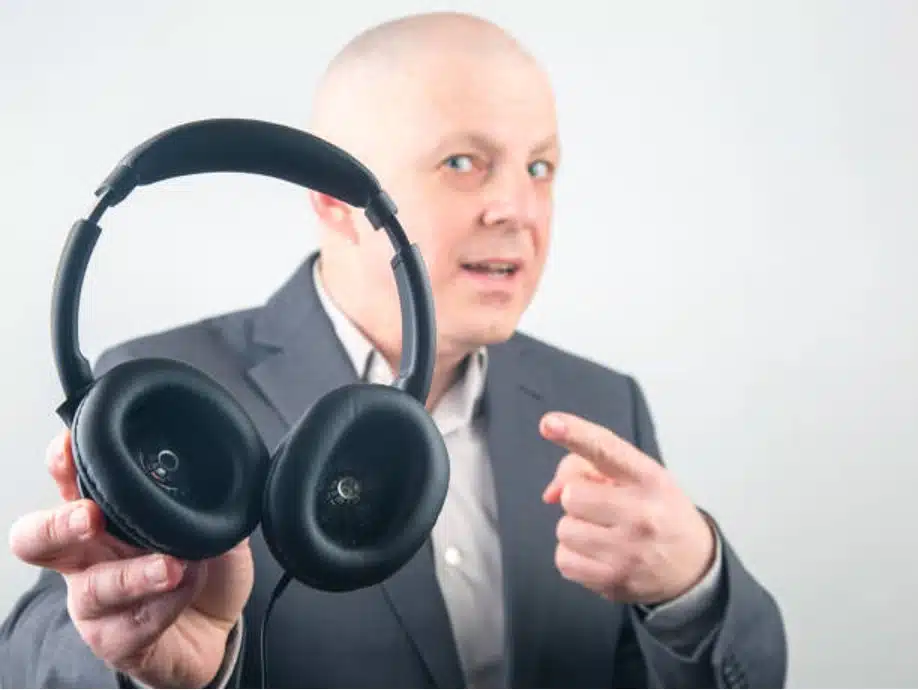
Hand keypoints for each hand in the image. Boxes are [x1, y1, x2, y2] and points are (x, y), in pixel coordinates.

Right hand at [8, 430, 253, 687]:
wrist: (216, 628)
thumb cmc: (202, 567)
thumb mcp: (210, 521)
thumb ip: (205, 498)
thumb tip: (215, 472)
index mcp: (104, 518)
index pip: (70, 485)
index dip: (62, 465)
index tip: (71, 444)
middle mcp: (88, 558)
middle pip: (38, 540)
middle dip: (59, 524)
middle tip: (90, 516)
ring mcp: (97, 603)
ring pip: (92, 589)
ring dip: (133, 575)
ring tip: (172, 565)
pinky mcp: (116, 641)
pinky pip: (131, 626)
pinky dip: (165, 604)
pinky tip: (186, 587)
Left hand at [539, 412, 714, 605]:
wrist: (694, 566)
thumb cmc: (657, 512)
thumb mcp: (638, 477)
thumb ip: (587, 467)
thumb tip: (550, 494)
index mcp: (649, 479)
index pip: (606, 450)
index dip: (575, 434)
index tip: (548, 424)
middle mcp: (642, 513)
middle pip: (572, 495)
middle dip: (578, 499)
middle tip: (601, 507)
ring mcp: (629, 551)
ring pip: (564, 529)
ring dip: (575, 529)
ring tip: (602, 532)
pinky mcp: (615, 581)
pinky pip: (564, 561)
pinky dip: (573, 557)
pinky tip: (597, 554)